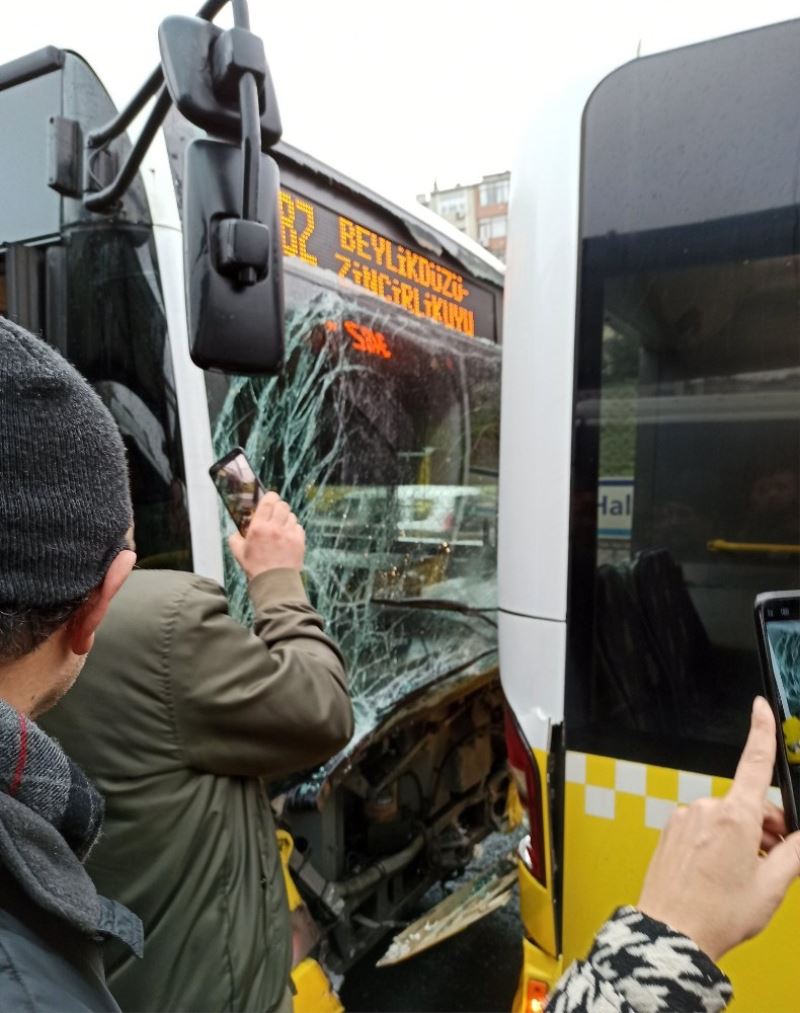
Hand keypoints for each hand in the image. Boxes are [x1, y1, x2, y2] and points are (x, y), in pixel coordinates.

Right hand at [228, 491, 304, 578]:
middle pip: (283, 505)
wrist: (274, 582)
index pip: (268, 500)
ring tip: (281, 528)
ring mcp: (289, 534)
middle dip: (279, 507)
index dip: (270, 496)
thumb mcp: (238, 553)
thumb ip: (235, 539)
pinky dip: (294, 529)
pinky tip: (288, 537)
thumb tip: (235, 533)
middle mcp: (275, 528)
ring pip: (292, 516)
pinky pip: (299, 527)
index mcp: (259, 527)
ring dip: (287, 519)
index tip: (270, 498)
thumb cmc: (256, 568)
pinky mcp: (299, 541)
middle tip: (276, 513)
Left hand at [638, 696, 799, 961]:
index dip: (761, 730)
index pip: (754, 762)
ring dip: (742, 838)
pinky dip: (717, 843)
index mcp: (735, 816)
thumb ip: (794, 854)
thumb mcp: (772, 887)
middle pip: (749, 804)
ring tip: (743, 877)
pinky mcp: (671, 830)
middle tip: (772, 863)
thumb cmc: (718, 913)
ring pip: (726, 819)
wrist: (672, 933)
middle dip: (766, 827)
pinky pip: (703, 828)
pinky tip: (719, 873)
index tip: (761, 706)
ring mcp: (685, 818)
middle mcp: (707, 809)